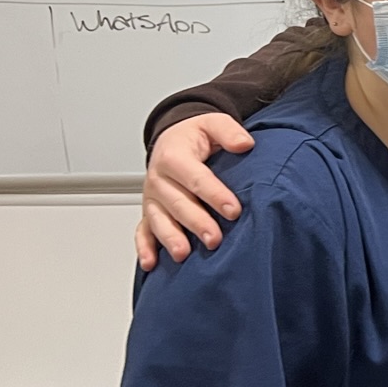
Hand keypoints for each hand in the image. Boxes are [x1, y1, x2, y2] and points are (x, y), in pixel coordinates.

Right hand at [135, 114, 254, 269]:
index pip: (196, 178)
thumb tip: (245, 144)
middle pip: (177, 203)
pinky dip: (145, 248)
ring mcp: (152, 198)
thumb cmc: (194, 135)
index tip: (233, 210)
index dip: (215, 194)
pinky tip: (152, 263)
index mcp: (174, 156)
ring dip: (170, 238)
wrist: (171, 138)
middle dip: (196, 222)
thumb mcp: (213, 123)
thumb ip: (228, 131)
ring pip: (159, 220)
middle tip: (214, 238)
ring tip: (183, 254)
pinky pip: (142, 231)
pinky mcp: (149, 212)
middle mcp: (159, 179)